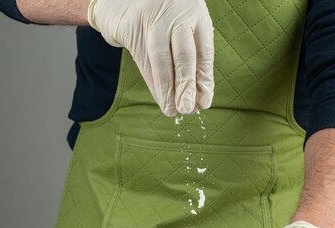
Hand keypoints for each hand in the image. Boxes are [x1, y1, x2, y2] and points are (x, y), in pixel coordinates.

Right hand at [87, 0, 214, 115]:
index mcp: (194, 11)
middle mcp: (175, 12)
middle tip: (188, 109)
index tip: (204, 101)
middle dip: (186, 86)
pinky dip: (152, 82)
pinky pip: (142, 60)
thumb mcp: (180, 25)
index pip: (203, 50)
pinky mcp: (130, 25)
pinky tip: (159, 96)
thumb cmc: (157, 17)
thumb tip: (198, 95)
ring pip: (161, 60)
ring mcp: (151, 17)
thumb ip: (189, 53)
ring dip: (166, 89)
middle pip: (184, 55)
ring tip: (171, 109)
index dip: (204, 79)